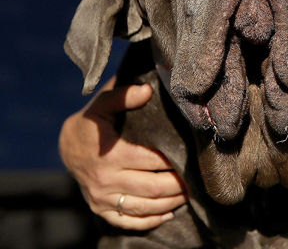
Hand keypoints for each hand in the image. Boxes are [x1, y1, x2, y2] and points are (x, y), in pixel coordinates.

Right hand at [59, 79, 187, 229]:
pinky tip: (169, 214)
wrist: (67, 146)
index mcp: (111, 154)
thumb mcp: (103, 104)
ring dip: (170, 203)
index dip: (174, 160)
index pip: (151, 161)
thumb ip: (124, 96)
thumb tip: (147, 89)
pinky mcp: (100, 209)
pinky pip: (127, 221)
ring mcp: (102, 198)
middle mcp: (106, 180)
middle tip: (198, 179)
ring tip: (190, 193)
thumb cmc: (92, 121)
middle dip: (179, 184)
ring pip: (144, 207)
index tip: (193, 156)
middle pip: (152, 188)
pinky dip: (150, 221)